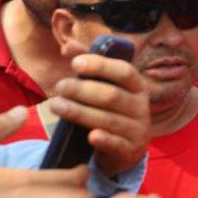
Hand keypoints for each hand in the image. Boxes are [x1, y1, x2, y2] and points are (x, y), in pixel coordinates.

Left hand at [51, 50, 150, 176]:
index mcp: (137, 86)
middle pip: (112, 95)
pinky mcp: (130, 150)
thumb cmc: (112, 110)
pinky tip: (90, 136)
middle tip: (59, 86)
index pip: (124, 71)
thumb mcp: (106, 87)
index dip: (101, 66)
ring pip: (108, 119)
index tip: (75, 63)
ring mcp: (138, 129)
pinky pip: (117, 144)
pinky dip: (104, 139)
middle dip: (83, 90)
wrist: (127, 148)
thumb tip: (68, 47)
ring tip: (55, 105)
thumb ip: (90, 66)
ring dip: (80, 112)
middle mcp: (141, 106)